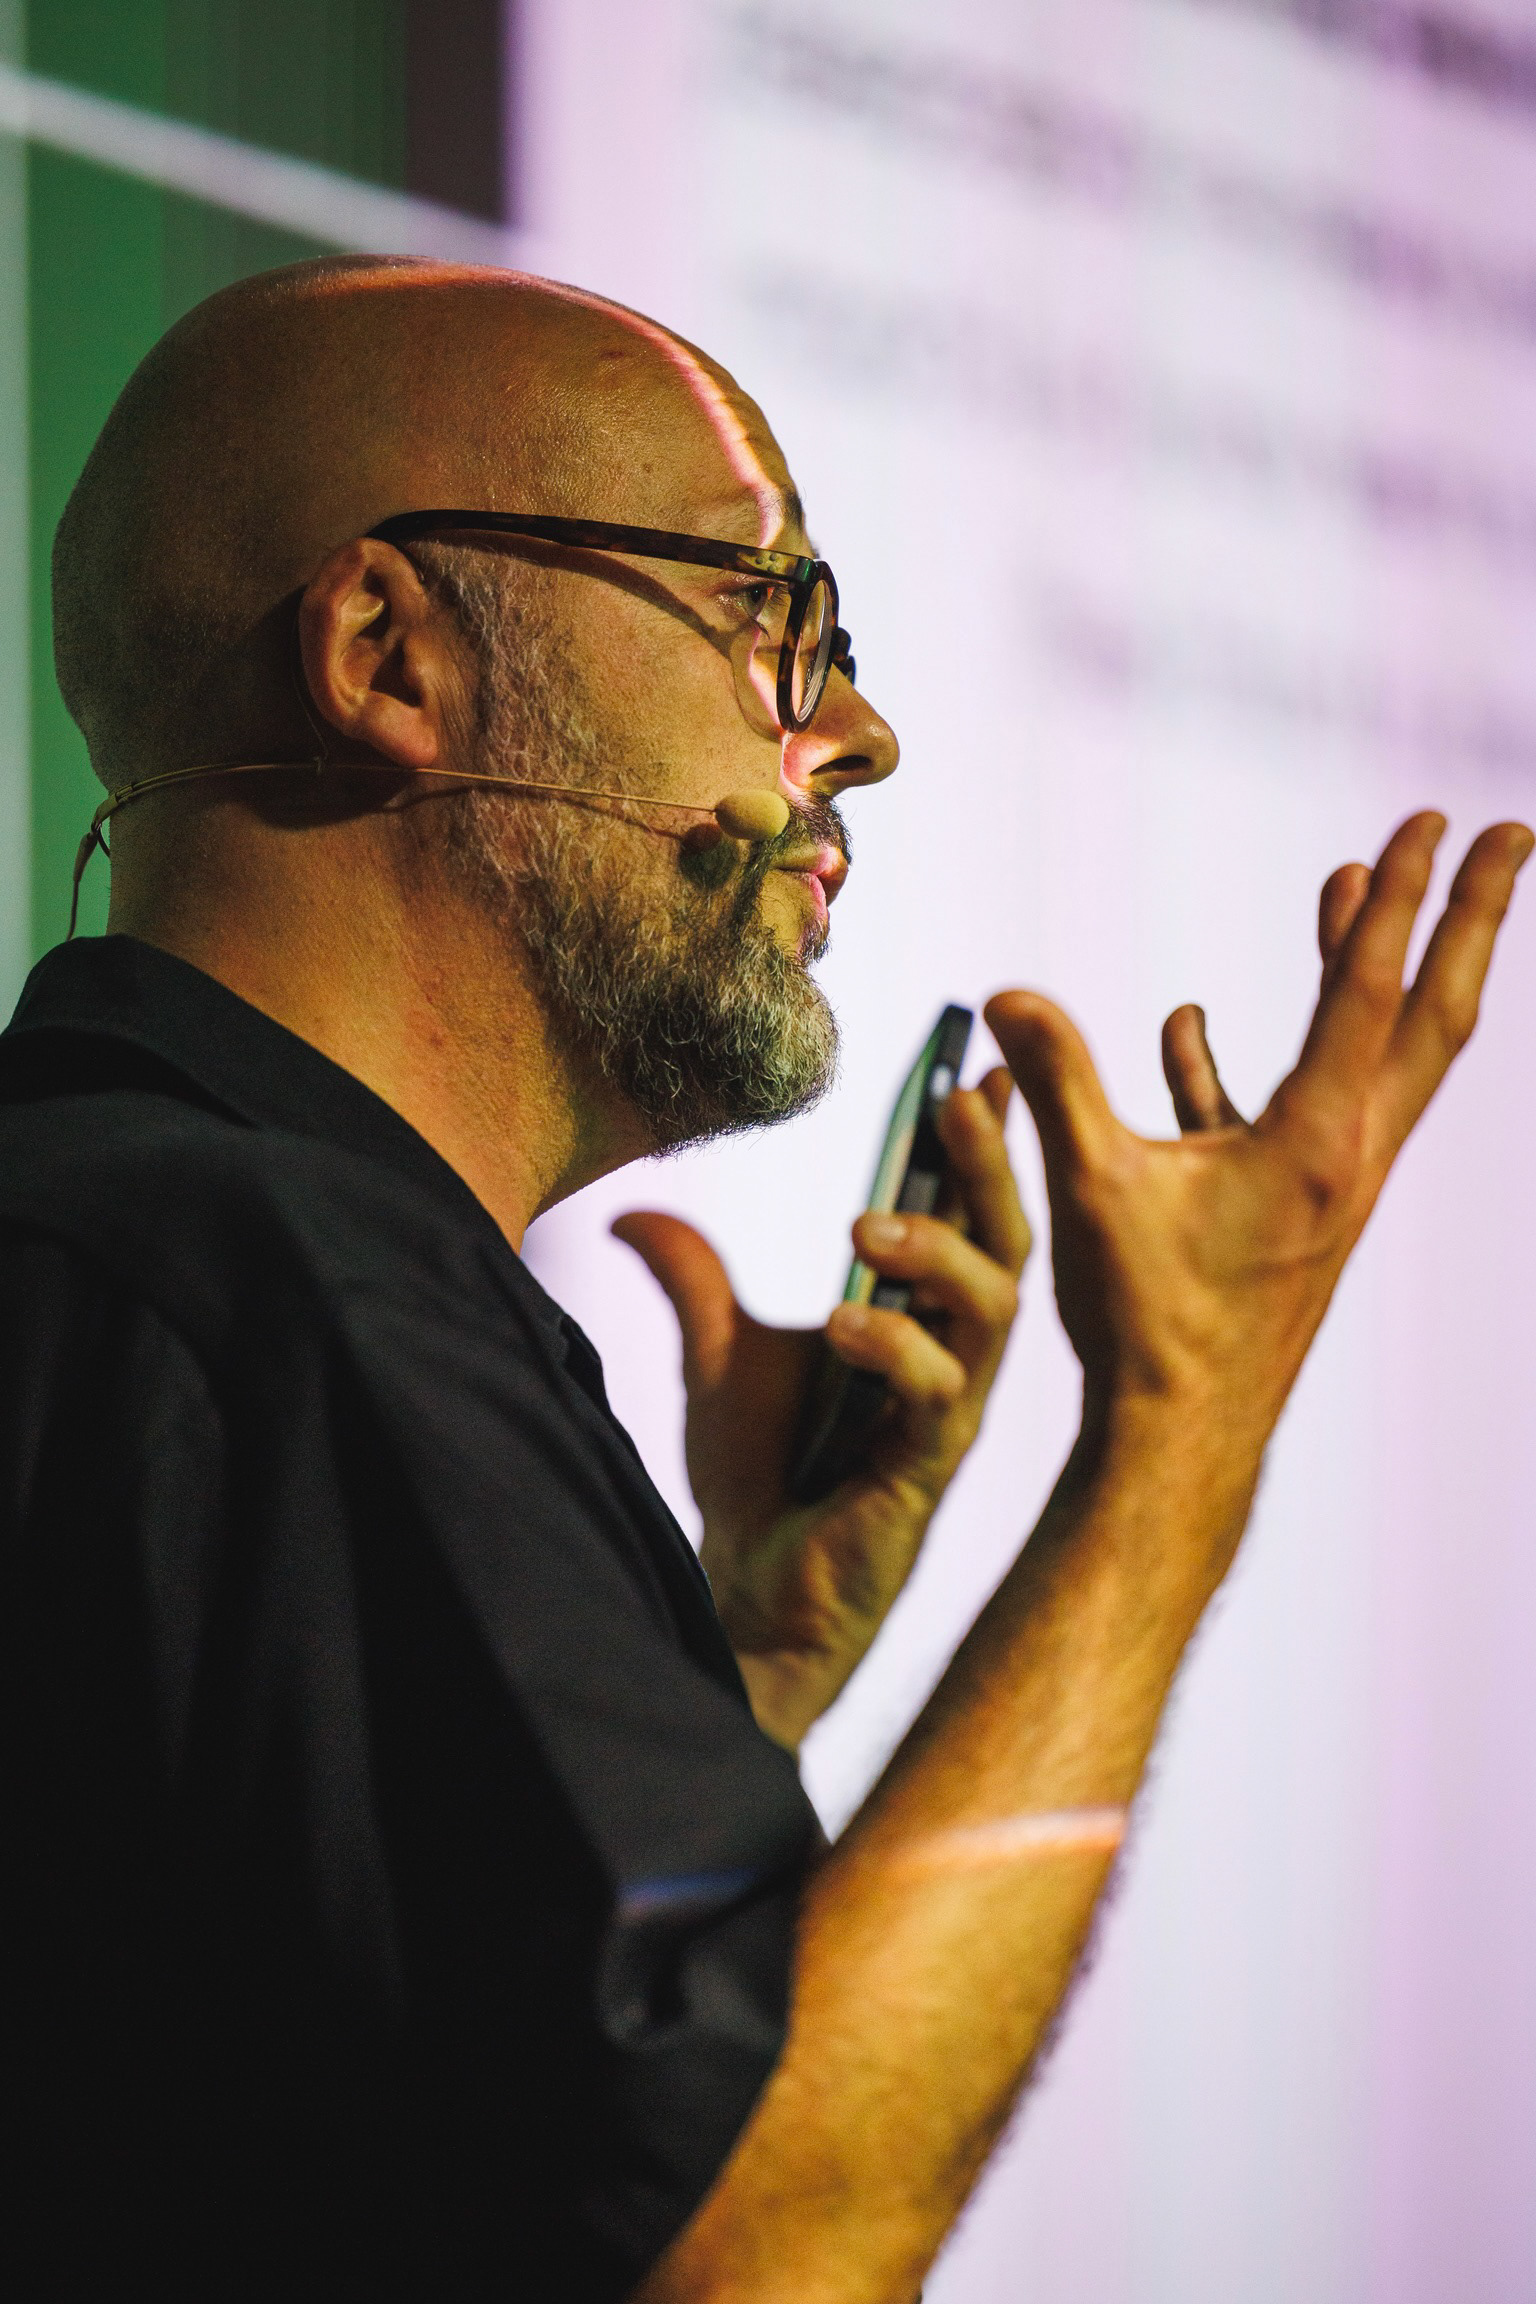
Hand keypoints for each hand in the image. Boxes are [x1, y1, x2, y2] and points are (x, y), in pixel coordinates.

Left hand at [613, 1073, 1029, 1748]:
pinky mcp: (925, 1471)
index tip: (980, 1063)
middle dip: (990, 1165)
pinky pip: (939, 1397)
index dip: (978, 1141)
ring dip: (940, 1253)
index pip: (964, 1210)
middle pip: (1005, 1240)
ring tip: (865, 1227)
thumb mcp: (717, 1351)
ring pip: (993, 1309)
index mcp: (918, 1315)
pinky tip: (840, 1324)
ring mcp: (947, 1412)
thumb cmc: (760, 1472)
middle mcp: (951, 1354)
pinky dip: (895, 1349)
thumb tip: (630, 1211)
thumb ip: (692, 1279)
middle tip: (960, 1099)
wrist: (748, 1588)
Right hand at [986, 811, 1532, 1588]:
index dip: (1399, 899)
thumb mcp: (1094, 1191)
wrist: (1184, 1440)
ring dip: (1368, 968)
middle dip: (1467, 919)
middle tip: (1507, 834)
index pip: (1370, 992)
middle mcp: (1351, 1156)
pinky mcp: (1295, 1210)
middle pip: (1431, 1014)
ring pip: (1374, 1054)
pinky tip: (1192, 1024)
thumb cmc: (1151, 1327)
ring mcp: (1332, 1185)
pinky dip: (1250, 1056)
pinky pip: (1285, 1107)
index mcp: (1321, 1143)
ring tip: (1347, 888)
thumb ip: (1055, 1081)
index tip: (1430, 821)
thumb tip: (1006, 993)